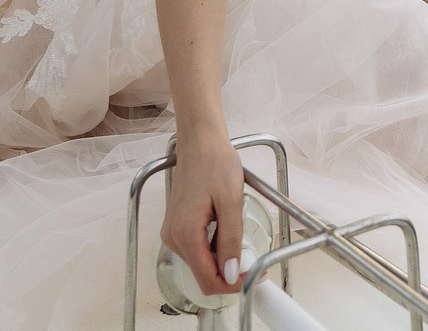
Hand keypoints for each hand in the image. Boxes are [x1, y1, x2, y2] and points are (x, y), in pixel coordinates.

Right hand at [161, 130, 245, 295]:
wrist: (200, 142)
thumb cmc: (215, 163)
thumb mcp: (232, 202)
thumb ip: (230, 240)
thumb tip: (231, 273)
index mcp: (185, 234)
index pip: (207, 280)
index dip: (233, 285)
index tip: (254, 277)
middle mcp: (173, 238)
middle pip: (204, 273)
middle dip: (230, 270)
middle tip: (253, 253)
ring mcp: (173, 233)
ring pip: (202, 262)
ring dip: (223, 255)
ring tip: (236, 226)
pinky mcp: (176, 227)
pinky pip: (198, 248)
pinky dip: (214, 244)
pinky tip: (224, 222)